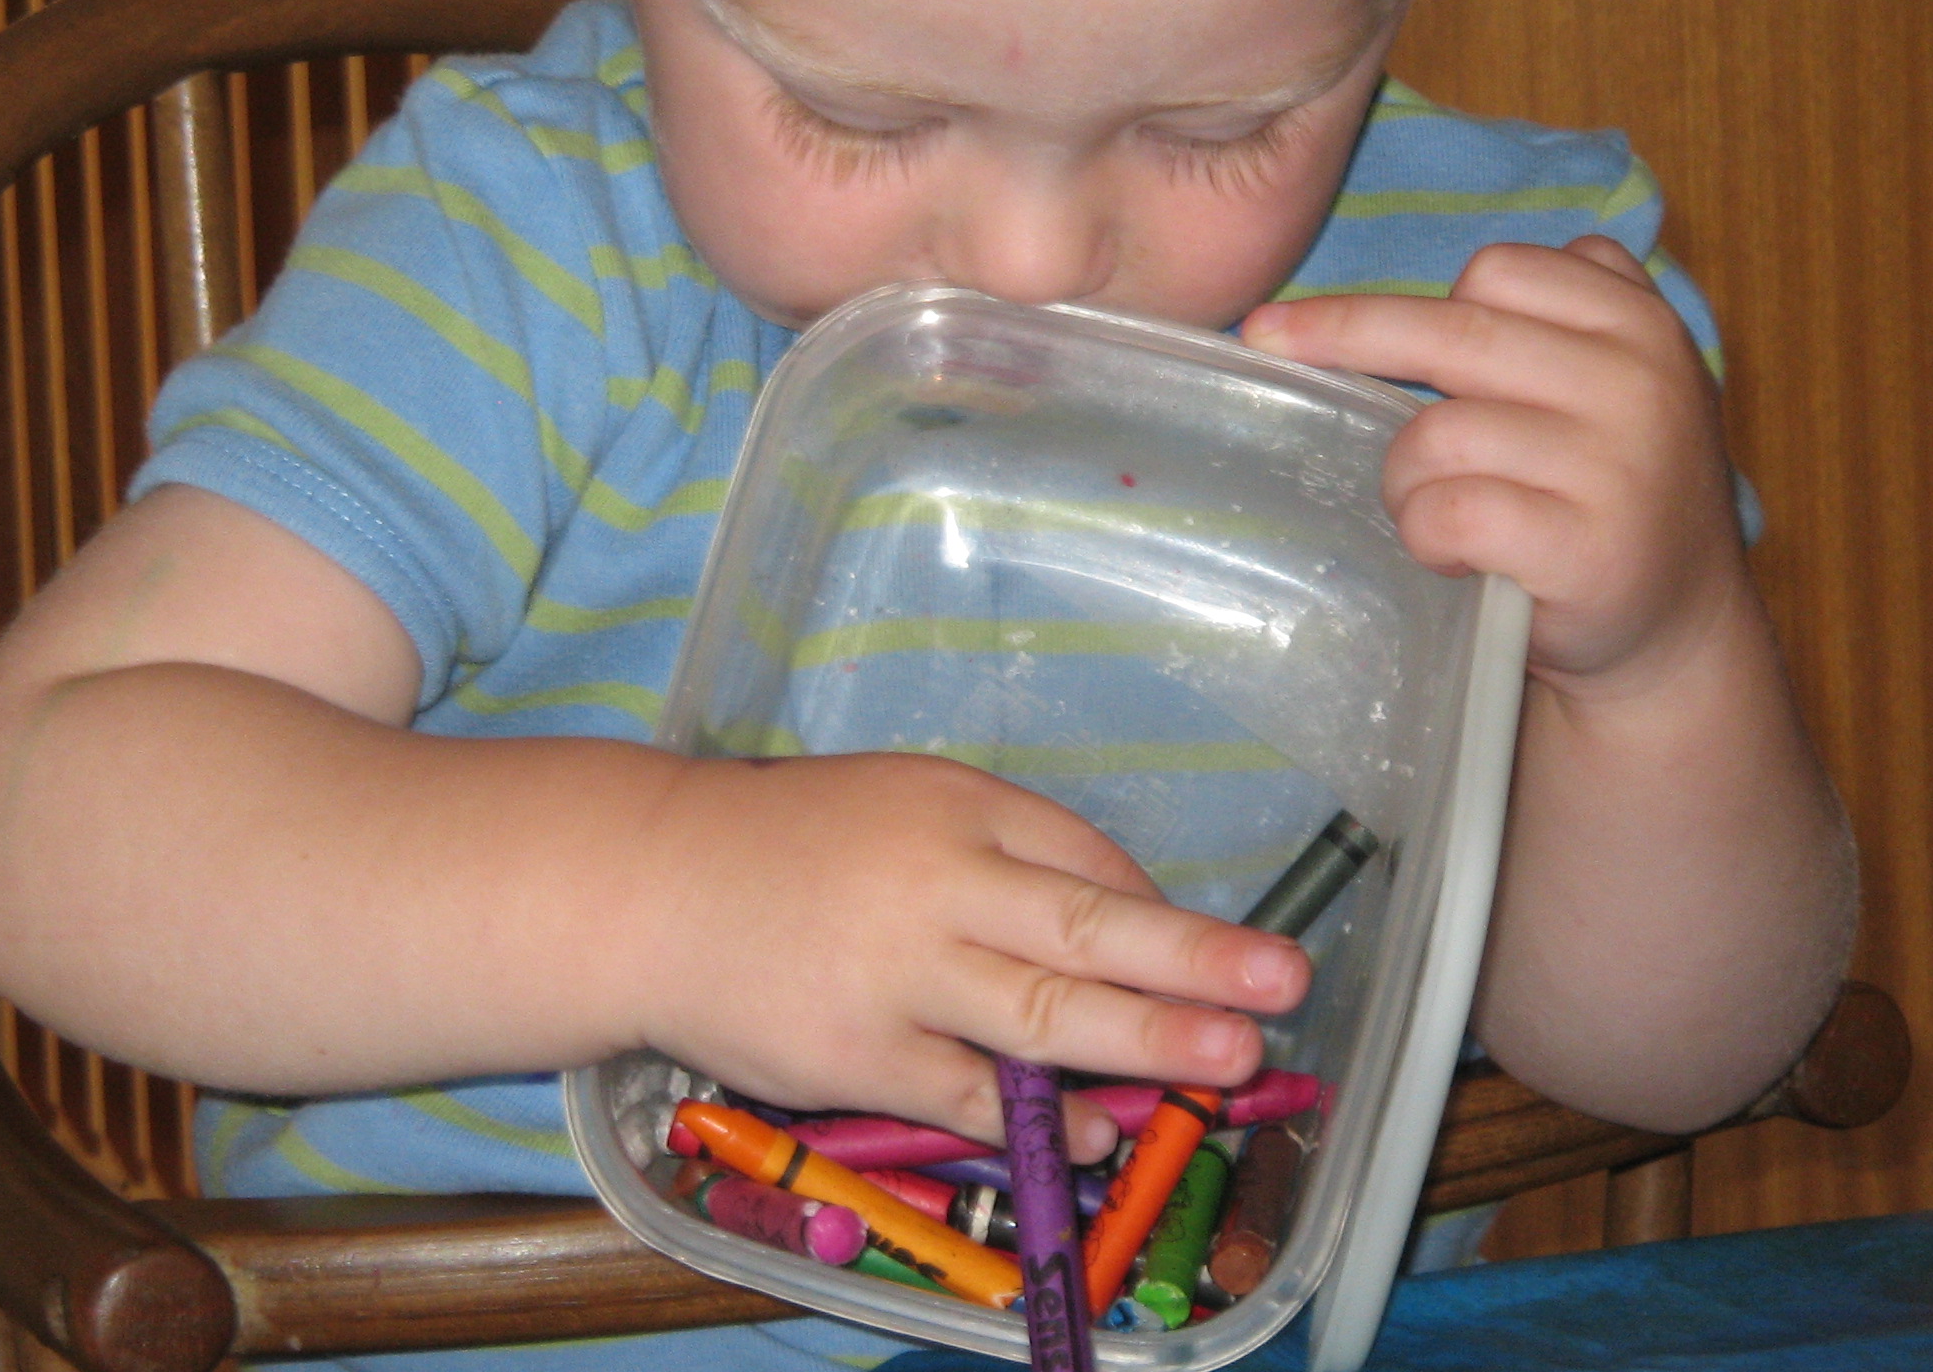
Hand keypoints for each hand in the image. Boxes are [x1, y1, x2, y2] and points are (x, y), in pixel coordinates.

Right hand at [624, 750, 1310, 1160]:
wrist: (651, 887)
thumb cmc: (788, 846)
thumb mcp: (900, 807)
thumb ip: (1000, 855)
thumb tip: (1119, 924)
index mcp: (954, 804)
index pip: (1085, 856)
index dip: (1158, 910)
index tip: (1214, 953)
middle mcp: (936, 880)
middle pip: (1086, 924)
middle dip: (1194, 957)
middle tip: (1281, 982)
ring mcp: (898, 972)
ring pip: (1042, 1013)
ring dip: (1146, 1039)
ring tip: (1229, 1059)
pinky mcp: (856, 1052)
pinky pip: (972, 1093)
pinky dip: (1044, 1112)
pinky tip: (1105, 1128)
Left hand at [1241, 236, 1746, 701]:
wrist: (1676, 630)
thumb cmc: (1603, 493)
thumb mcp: (1606, 382)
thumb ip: (1541, 320)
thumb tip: (1376, 292)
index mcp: (1640, 325)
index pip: (1500, 271)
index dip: (1413, 299)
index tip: (1341, 319)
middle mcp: (1640, 382)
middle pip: (1453, 331)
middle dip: (1344, 334)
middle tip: (1267, 335)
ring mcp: (1617, 467)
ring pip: (1436, 434)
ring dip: (1404, 478)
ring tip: (1437, 511)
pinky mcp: (1585, 548)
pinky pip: (1446, 513)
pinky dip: (1423, 535)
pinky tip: (1450, 555)